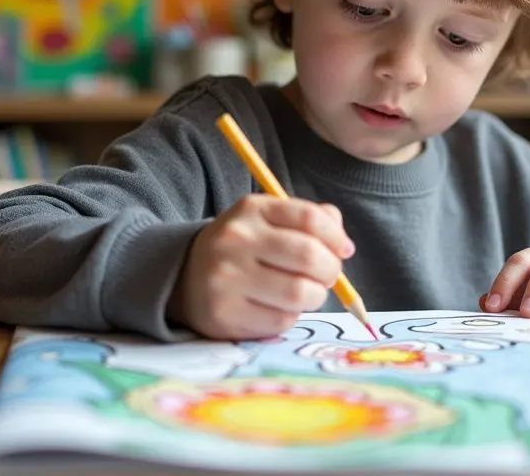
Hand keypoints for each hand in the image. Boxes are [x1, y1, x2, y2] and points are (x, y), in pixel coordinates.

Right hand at [169, 194, 353, 339]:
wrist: (186, 276)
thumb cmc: (243, 249)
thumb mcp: (269, 221)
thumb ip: (309, 221)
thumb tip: (344, 244)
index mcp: (251, 209)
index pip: (310, 219)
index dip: (336, 237)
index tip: (343, 250)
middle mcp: (236, 239)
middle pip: (308, 256)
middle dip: (331, 270)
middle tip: (327, 276)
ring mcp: (227, 277)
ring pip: (299, 293)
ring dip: (315, 296)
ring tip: (307, 293)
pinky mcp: (224, 313)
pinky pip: (281, 320)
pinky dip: (291, 316)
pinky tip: (280, 307)